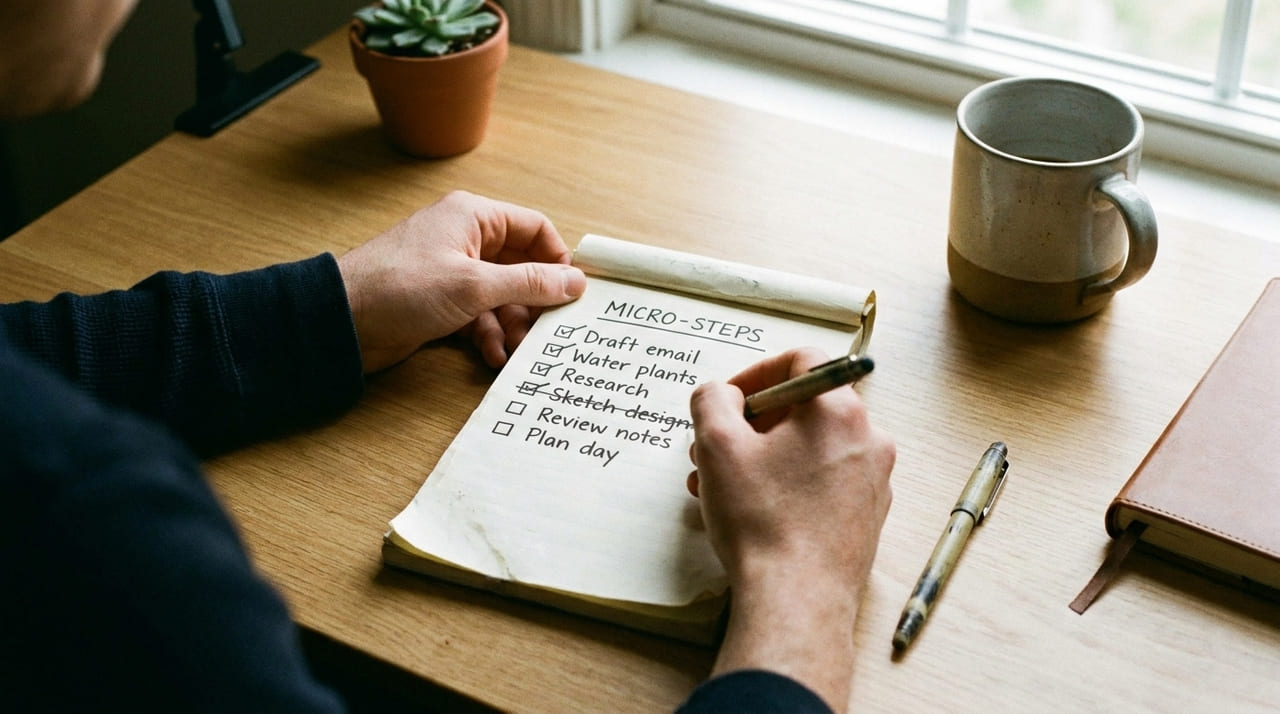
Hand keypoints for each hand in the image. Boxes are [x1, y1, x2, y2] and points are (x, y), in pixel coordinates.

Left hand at [336, 191, 585, 371]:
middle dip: (535, 301)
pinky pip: (480, 317)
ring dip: (513, 325)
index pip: (535, 229)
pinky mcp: (440, 302)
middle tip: (549, 330)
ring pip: (502, 297)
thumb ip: (529, 283)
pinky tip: (492, 356)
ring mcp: (452, 273)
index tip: (573, 292)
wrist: (342, 320)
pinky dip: (489, 336)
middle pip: (522, 267)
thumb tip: (574, 282)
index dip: (557, 260)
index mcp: (474, 217)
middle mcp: (465, 240)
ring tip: (517, 350)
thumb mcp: (474, 285)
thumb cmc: (401, 287)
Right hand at [687, 347, 894, 712]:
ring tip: (718, 485)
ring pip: (810, 448)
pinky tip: (750, 511)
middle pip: (805, 407)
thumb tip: (721, 394)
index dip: (757, 371)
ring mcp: (872, 481)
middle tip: (714, 447)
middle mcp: (868, 439)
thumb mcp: (717, 446)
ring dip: (762, 457)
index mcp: (839, 411)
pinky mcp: (866, 516)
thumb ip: (711, 400)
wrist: (797, 600)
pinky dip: (787, 484)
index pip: (802, 360)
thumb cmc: (762, 522)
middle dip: (751, 423)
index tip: (729, 399)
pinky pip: (823, 482)